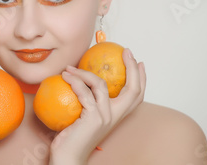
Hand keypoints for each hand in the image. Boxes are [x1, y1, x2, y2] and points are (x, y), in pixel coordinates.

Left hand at [49, 48, 145, 164]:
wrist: (67, 157)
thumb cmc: (72, 138)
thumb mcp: (84, 116)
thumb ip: (88, 101)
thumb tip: (82, 80)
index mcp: (115, 116)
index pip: (136, 96)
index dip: (141, 78)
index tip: (139, 61)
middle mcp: (114, 116)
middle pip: (133, 90)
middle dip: (132, 68)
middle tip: (126, 51)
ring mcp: (105, 116)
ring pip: (100, 84)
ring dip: (83, 72)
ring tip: (69, 68)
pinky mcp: (92, 116)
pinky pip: (83, 92)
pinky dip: (74, 81)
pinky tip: (65, 76)